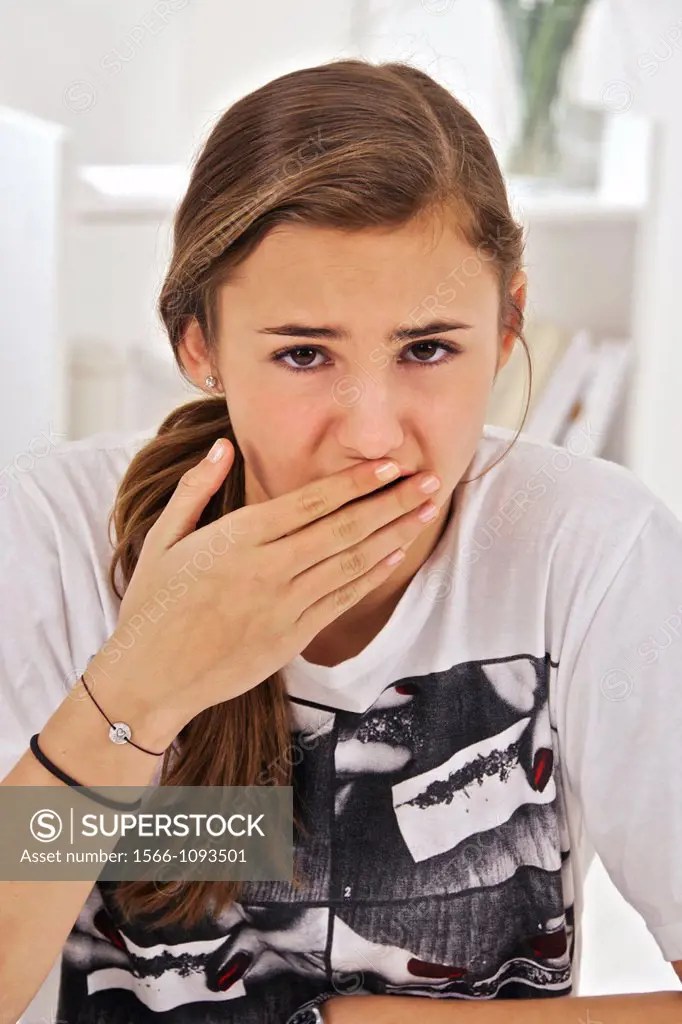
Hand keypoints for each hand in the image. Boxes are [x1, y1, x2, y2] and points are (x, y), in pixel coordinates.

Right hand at [92, 442, 443, 734]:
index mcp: (237, 539)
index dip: (355, 481)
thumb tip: (223, 445)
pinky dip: (372, 577)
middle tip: (429, 480)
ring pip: (352, 563)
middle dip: (392, 502)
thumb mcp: (164, 538)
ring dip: (394, 535)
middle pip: (344, 528)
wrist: (150, 678)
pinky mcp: (292, 638)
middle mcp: (267, 570)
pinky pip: (342, 601)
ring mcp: (284, 606)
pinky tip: (396, 555)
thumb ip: (196, 487)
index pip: (310, 502)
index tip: (390, 463)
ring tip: (426, 511)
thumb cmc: (153, 604)